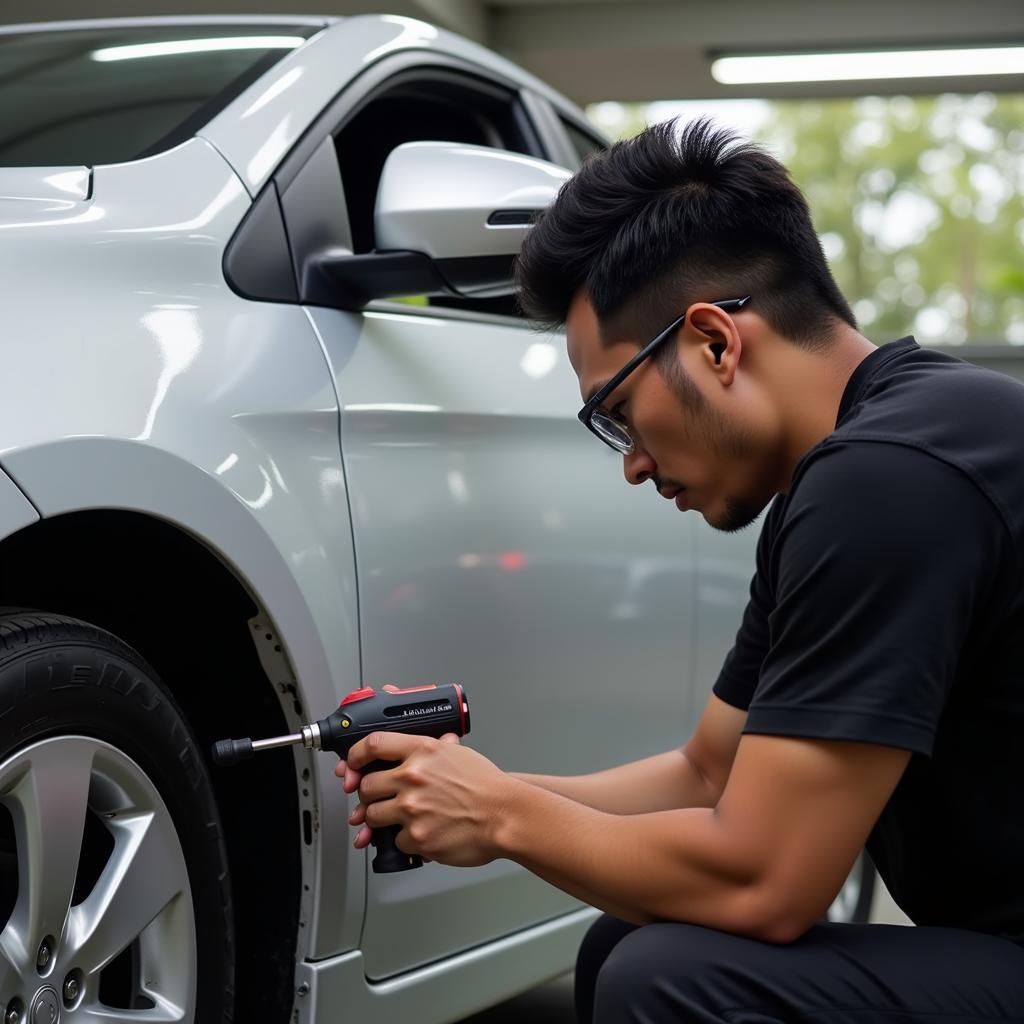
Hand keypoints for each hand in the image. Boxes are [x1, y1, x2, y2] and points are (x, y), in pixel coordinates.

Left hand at [338, 731, 507, 866]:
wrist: (505, 815)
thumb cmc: (487, 786)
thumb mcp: (459, 754)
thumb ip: (436, 749)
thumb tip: (426, 745)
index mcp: (422, 751)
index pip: (374, 744)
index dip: (355, 755)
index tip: (351, 764)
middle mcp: (412, 777)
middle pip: (366, 785)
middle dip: (368, 794)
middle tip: (379, 798)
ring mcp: (412, 809)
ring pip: (373, 816)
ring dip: (380, 819)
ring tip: (399, 818)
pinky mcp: (417, 837)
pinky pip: (395, 841)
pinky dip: (406, 840)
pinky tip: (422, 833)